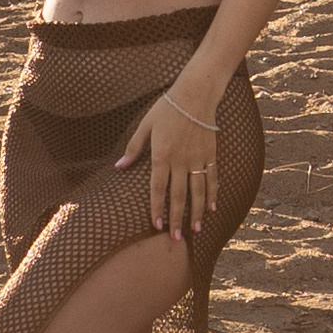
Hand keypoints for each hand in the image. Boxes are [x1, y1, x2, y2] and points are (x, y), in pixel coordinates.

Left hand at [121, 80, 221, 234]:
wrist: (195, 94)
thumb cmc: (167, 108)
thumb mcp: (145, 125)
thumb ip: (133, 148)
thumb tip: (119, 167)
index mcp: (162, 155)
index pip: (158, 188)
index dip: (157, 208)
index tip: (156, 225)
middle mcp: (181, 160)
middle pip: (178, 195)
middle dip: (176, 218)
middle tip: (176, 238)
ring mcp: (198, 158)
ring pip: (198, 191)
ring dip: (197, 212)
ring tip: (196, 229)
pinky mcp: (210, 153)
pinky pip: (212, 177)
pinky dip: (212, 193)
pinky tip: (212, 207)